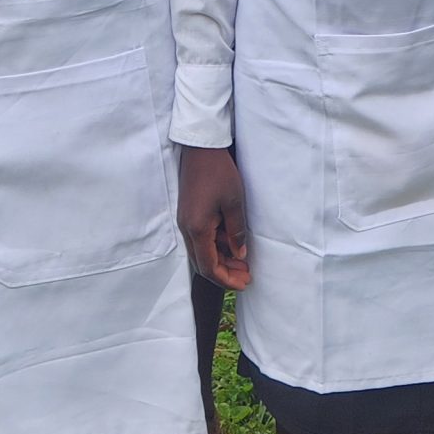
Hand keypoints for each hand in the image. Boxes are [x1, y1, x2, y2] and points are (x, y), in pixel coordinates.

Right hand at [178, 145, 250, 288]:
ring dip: (221, 259)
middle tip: (246, 276)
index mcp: (197, 229)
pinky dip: (216, 246)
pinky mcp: (189, 214)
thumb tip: (240, 255)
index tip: (244, 284)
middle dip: (225, 273)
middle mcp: (187, 229)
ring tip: (243, 261)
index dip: (226, 280)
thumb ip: (236, 232)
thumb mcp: (234, 203)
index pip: (209, 267)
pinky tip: (232, 244)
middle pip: (203, 263)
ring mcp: (186, 222)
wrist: (200, 149)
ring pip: (202, 252)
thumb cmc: (218, 173)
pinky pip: (200, 238)